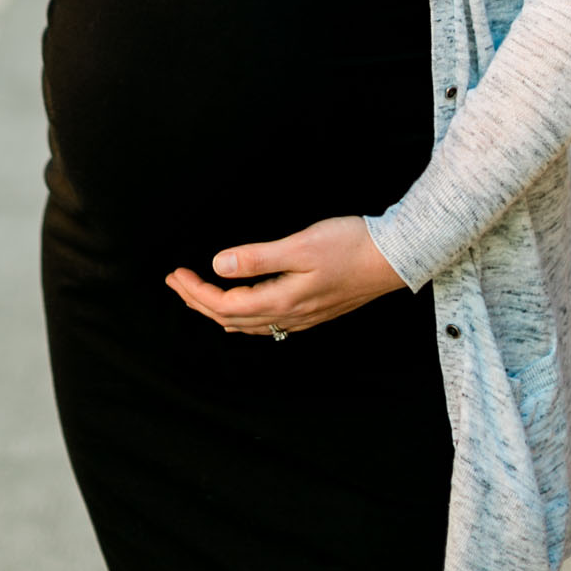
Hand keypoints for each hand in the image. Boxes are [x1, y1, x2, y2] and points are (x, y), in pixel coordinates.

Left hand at [165, 216, 406, 335]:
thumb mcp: (300, 245)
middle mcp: (289, 316)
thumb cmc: (351, 245)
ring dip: (217, 310)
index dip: (195, 292)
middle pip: (230, 318)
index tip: (176, 274)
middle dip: (198, 301)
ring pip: (247, 324)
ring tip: (196, 294)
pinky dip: (242, 316)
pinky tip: (241, 309)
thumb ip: (258, 258)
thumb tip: (218, 266)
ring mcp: (302, 317)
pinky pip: (266, 324)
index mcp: (281, 301)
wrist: (394, 257)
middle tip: (175, 281)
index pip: (224, 304)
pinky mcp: (313, 311)